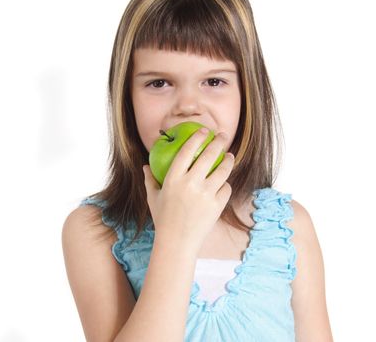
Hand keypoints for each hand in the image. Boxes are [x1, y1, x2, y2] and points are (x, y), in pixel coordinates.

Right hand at [142, 128, 234, 252]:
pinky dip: (225, 184)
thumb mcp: (153, 198)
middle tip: (223, 136)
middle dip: (219, 141)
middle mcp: (190, 184)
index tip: (204, 131)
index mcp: (173, 179)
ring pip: (222, 170)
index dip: (197, 138)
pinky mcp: (216, 206)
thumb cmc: (163, 219)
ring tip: (230, 156)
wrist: (177, 243)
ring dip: (228, 160)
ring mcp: (205, 195)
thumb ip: (149, 180)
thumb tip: (145, 165)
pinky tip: (224, 181)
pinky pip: (225, 188)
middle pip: (209, 155)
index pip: (187, 151)